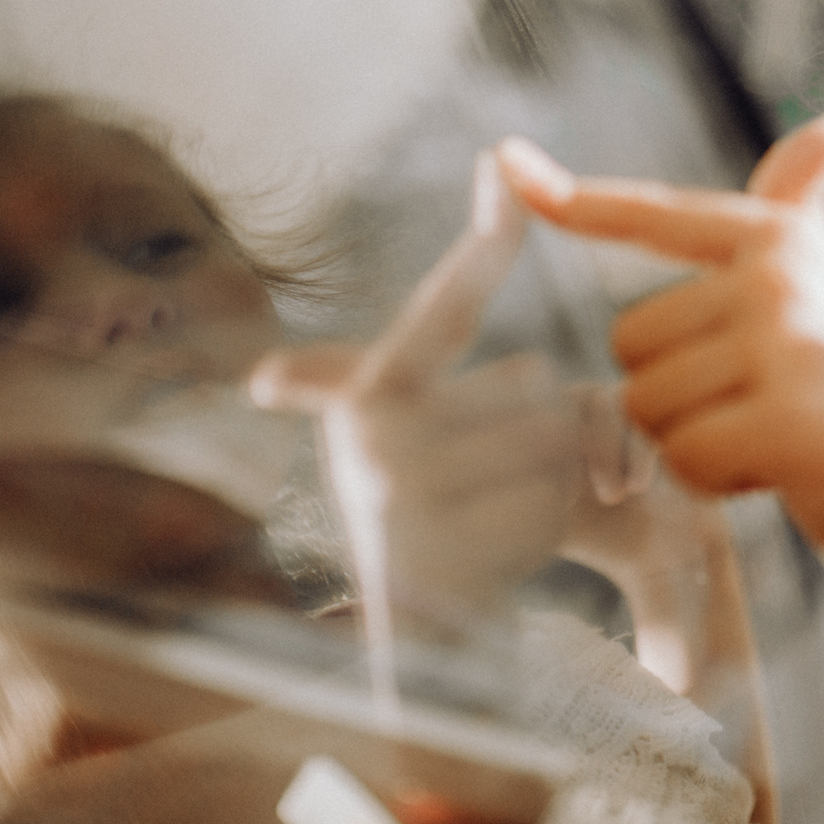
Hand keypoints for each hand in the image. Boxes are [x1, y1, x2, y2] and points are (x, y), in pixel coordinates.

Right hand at [251, 153, 578, 634]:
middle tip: (497, 486)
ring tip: (499, 523)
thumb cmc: (456, 527)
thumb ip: (388, 372)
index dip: (482, 235)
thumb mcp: (430, 440)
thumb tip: (265, 373)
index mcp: (371, 395)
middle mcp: (371, 438)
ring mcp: (403, 496)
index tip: (503, 160)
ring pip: (552, 442)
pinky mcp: (443, 550)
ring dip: (558, 481)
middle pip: (532, 386)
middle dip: (548, 428)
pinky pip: (549, 503)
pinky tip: (500, 562)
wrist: (435, 663)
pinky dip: (551, 528)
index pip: (445, 304)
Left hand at [496, 114, 823, 595]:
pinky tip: (777, 473)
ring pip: (645, 404)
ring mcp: (786, 339)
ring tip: (769, 438)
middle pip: (630, 341)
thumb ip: (805, 215)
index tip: (505, 161)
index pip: (654, 215)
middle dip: (674, 396)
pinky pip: (681, 458)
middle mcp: (781, 271)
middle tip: (758, 409)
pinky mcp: (784, 414)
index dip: (573, 197)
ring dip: (691, 442)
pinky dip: (715, 483)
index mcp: (780, 238)